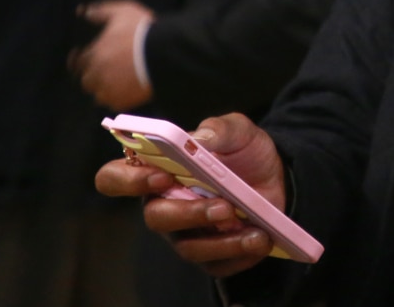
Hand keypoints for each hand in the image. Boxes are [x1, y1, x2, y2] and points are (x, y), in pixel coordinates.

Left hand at [73, 0, 153, 109]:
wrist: (165, 55)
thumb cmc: (143, 31)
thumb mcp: (123, 12)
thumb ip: (101, 11)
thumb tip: (83, 12)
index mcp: (94, 54)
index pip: (78, 62)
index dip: (80, 60)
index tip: (86, 58)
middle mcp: (96, 75)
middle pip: (87, 81)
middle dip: (94, 76)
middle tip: (106, 71)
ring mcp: (108, 90)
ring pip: (99, 95)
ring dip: (105, 89)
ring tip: (119, 83)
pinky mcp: (122, 102)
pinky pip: (114, 103)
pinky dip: (119, 98)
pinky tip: (129, 90)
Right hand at [94, 113, 284, 277]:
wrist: (277, 176)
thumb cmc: (244, 151)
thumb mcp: (238, 131)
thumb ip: (219, 129)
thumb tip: (199, 140)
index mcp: (158, 169)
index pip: (116, 177)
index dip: (128, 180)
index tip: (161, 176)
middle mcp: (164, 204)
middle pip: (156, 218)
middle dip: (188, 214)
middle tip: (224, 207)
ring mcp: (185, 233)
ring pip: (188, 247)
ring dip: (220, 241)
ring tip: (253, 230)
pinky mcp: (210, 254)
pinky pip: (216, 264)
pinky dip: (238, 254)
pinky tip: (260, 240)